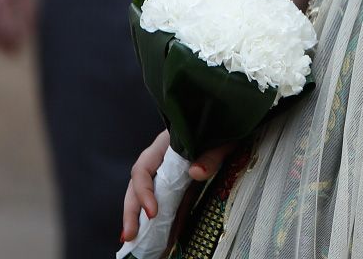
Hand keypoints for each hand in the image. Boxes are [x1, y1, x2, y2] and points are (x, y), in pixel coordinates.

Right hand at [120, 129, 232, 243]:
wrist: (232, 120)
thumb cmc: (223, 124)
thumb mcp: (220, 137)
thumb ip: (210, 154)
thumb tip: (195, 172)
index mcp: (164, 144)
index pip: (143, 169)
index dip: (144, 192)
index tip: (152, 213)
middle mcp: (162, 158)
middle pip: (138, 186)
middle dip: (131, 212)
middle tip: (129, 236)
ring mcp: (170, 172)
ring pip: (151, 197)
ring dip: (145, 220)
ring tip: (143, 242)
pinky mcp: (182, 183)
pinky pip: (171, 203)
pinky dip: (168, 220)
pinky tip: (168, 238)